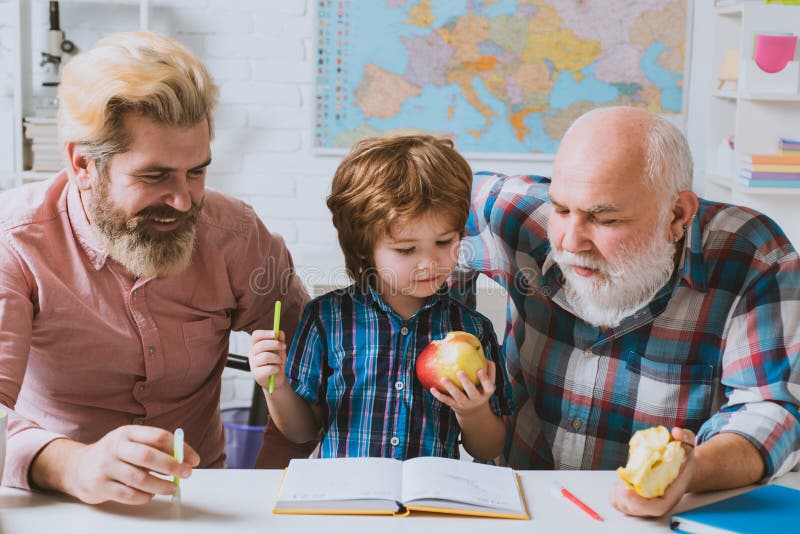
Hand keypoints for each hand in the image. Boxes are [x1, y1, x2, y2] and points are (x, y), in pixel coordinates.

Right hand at [61, 426, 199, 504]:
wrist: (77, 467)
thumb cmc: (114, 455)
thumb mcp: (131, 443)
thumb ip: (155, 448)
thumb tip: (185, 460)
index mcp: (127, 433)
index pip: (158, 436)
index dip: (180, 448)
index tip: (193, 460)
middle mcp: (115, 447)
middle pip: (148, 456)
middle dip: (172, 466)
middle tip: (186, 474)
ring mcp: (105, 467)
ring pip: (139, 478)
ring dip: (160, 485)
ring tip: (172, 488)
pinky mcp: (99, 486)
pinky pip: (128, 494)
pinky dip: (144, 496)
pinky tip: (151, 495)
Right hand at [249, 329, 286, 389]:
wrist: (276, 380)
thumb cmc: (276, 363)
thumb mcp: (280, 350)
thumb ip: (280, 341)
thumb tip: (280, 332)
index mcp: (256, 346)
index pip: (256, 336)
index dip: (265, 333)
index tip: (275, 333)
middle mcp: (252, 354)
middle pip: (261, 345)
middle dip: (275, 344)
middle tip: (284, 346)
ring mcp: (253, 364)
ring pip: (265, 356)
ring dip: (277, 358)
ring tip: (279, 362)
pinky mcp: (257, 374)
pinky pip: (269, 368)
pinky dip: (276, 368)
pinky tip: (276, 369)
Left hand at [429, 360, 496, 418]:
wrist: (474, 411)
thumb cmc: (480, 389)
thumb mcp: (486, 382)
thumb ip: (488, 369)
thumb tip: (482, 353)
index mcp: (486, 392)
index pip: (488, 387)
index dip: (485, 380)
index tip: (480, 370)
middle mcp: (477, 399)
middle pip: (473, 392)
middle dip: (467, 383)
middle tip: (460, 372)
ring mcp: (466, 404)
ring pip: (458, 397)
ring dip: (451, 388)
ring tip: (443, 378)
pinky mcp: (456, 406)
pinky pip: (447, 401)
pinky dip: (439, 395)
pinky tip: (432, 388)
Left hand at [610, 427, 696, 516]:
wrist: (679, 465)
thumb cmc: (683, 458)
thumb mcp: (688, 445)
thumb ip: (685, 437)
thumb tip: (676, 432)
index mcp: (672, 493)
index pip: (658, 507)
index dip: (641, 503)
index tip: (627, 491)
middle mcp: (659, 500)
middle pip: (640, 510)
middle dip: (626, 500)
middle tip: (620, 484)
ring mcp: (647, 501)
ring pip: (628, 508)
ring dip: (619, 496)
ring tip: (620, 482)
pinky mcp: (636, 499)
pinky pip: (621, 503)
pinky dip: (615, 495)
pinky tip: (618, 484)